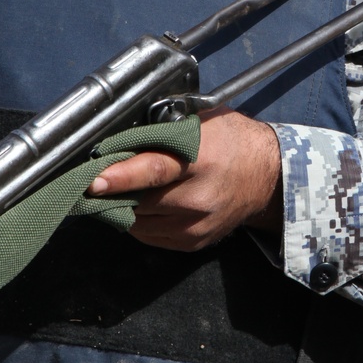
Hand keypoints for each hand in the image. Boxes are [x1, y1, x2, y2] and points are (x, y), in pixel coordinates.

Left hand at [88, 108, 281, 251]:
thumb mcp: (202, 121)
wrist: (267, 177)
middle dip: (115, 192)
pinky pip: (150, 235)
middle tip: (100, 178)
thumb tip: (121, 134)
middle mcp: (199, 198)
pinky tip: (145, 203)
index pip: (155, 171)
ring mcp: (196, 225)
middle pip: (140, 201)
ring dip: (125, 207)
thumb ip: (164, 127)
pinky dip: (140, 220)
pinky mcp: (193, 242)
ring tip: (124, 189)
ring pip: (139, 222)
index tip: (94, 181)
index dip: (121, 177)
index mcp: (201, 160)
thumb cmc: (232, 140)